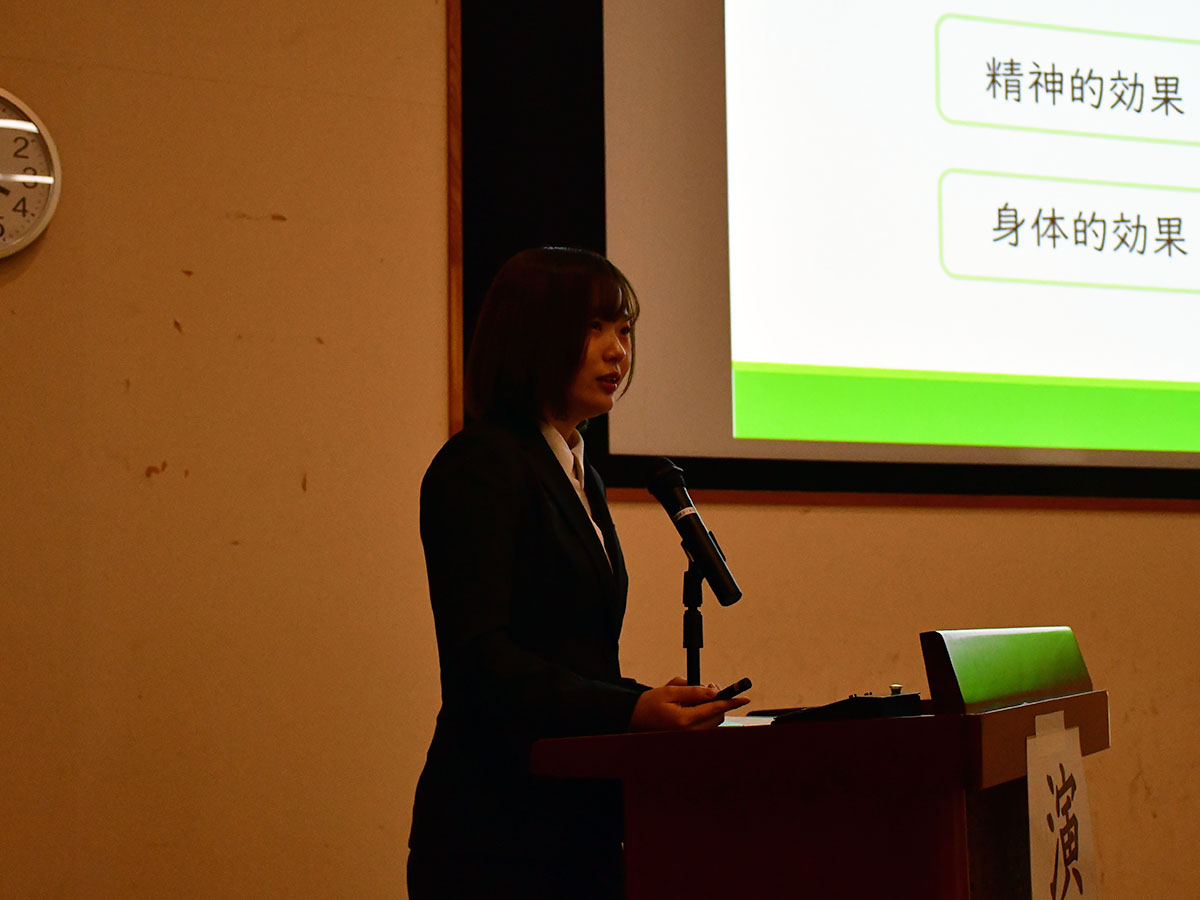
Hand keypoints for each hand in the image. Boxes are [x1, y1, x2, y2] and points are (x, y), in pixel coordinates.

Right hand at [628, 676, 749, 731]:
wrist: (634, 718)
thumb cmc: (649, 704)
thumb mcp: (670, 691)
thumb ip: (693, 691)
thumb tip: (713, 691)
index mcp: (684, 721)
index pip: (714, 709)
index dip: (731, 701)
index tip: (744, 697)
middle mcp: (689, 732)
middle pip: (717, 715)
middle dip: (718, 699)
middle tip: (709, 685)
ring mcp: (689, 737)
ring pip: (713, 721)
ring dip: (712, 706)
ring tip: (698, 695)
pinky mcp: (688, 737)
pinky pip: (706, 725)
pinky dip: (706, 713)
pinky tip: (694, 705)